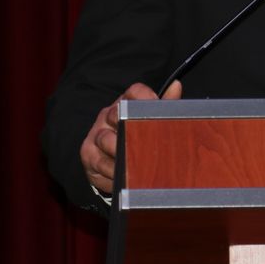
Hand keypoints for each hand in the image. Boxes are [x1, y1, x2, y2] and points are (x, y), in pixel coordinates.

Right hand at [80, 80, 182, 194]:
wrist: (109, 158)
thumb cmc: (137, 137)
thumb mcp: (152, 121)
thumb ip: (166, 106)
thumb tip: (176, 86)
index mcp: (127, 103)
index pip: (134, 92)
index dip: (146, 98)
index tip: (157, 107)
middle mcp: (108, 115)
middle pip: (117, 114)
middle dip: (132, 129)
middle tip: (148, 142)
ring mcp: (96, 133)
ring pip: (107, 140)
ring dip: (123, 154)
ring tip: (138, 164)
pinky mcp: (88, 153)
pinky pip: (100, 162)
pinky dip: (113, 172)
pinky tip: (125, 177)